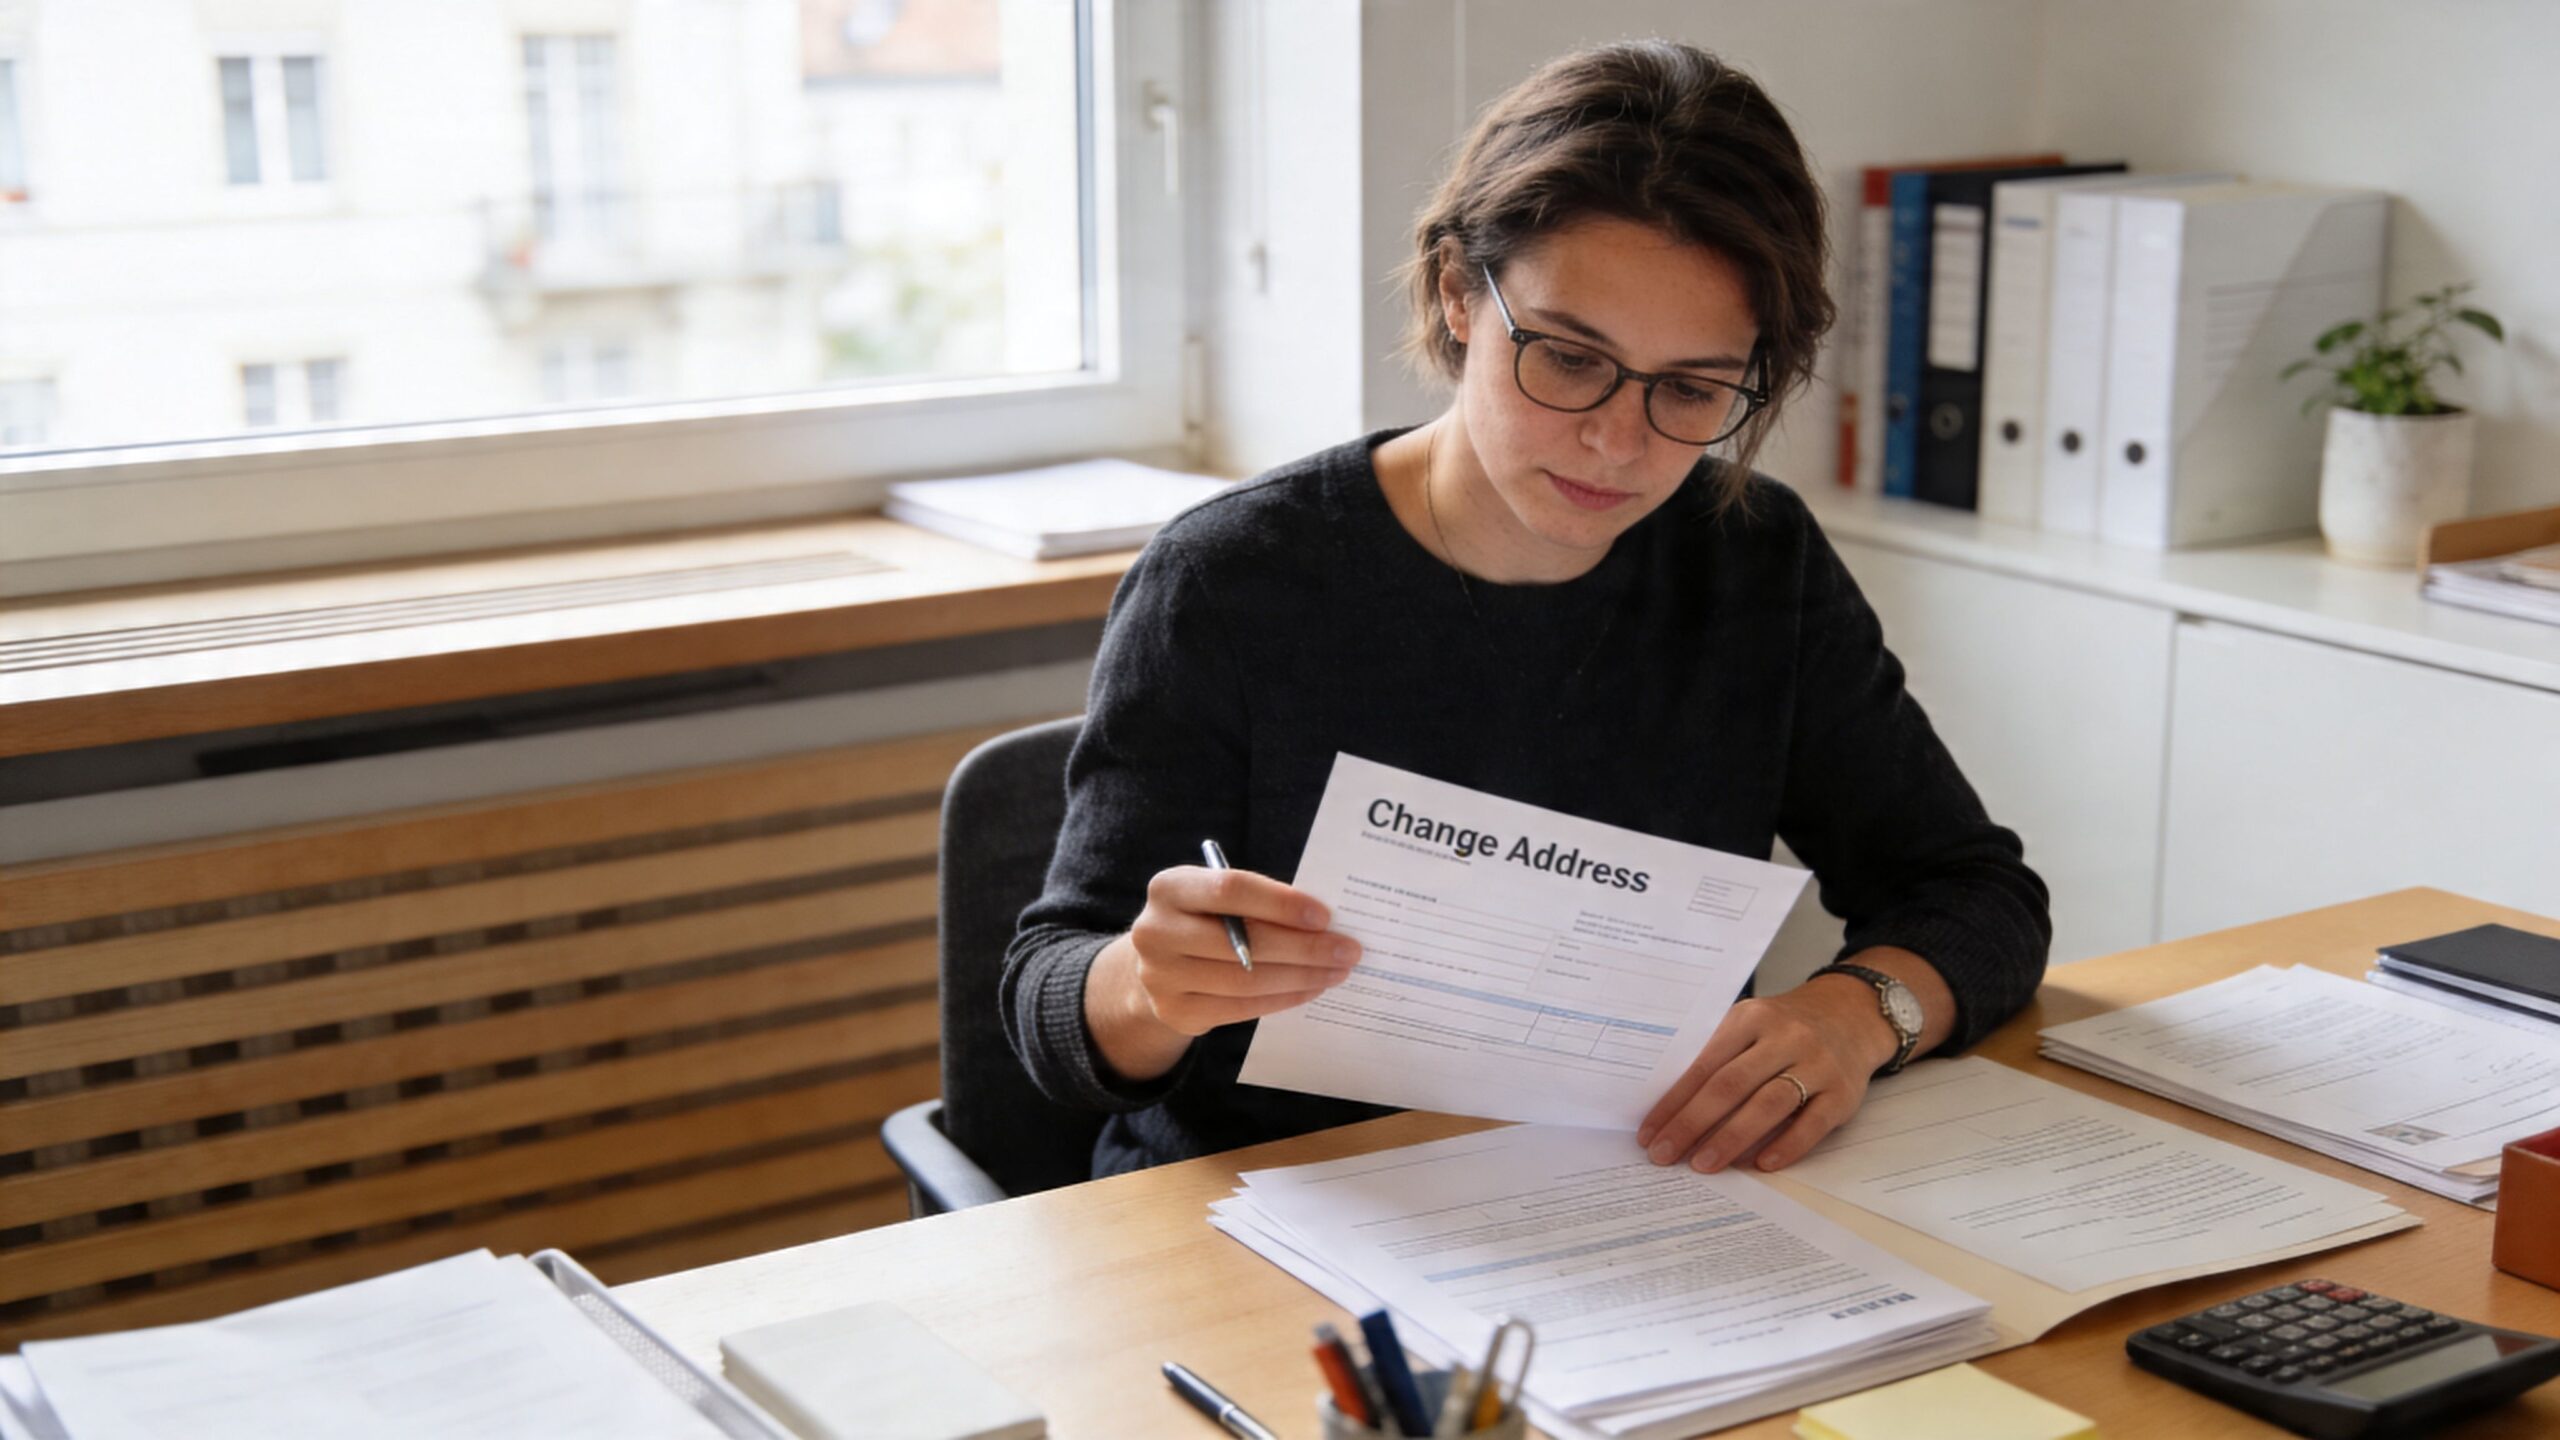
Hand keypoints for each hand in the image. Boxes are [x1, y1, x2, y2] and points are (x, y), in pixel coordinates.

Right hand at [1085, 865, 1361, 1081]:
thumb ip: (1254, 902)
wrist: (1154, 966)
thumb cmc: (1202, 921)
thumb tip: (1324, 922)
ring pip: (1247, 979)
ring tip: (1337, 971)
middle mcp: (1156, 931)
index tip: (1325, 916)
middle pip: (1244, 942)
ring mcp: (1161, 976)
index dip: (1281, 903)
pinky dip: (1284, 998)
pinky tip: (1311, 989)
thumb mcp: (1214, 899)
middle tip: (1348, 950)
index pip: (1232, 889)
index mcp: (1169, 887)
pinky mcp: (1175, 1012)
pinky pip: (1242, 1008)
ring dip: (1302, 976)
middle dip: (1305, 947)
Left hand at [1633, 976, 1898, 1173]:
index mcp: (1751, 1018)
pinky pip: (1813, 1123)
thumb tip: (1672, 1109)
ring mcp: (1817, 1065)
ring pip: (1769, 1104)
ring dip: (1731, 1138)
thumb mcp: (1751, 1025)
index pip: (1704, 1065)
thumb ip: (1718, 1057)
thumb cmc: (1785, 1028)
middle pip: (1731, 1085)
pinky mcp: (1843, 1093)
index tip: (1649, 1133)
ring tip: (1703, 1164)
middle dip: (1692, 1123)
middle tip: (1665, 1155)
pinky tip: (1760, 1164)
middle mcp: (1786, 1038)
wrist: (1852, 1015)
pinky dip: (1786, 1145)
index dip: (1674, 1102)